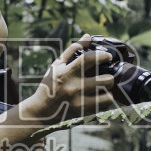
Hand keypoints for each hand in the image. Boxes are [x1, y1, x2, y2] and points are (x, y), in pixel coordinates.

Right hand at [0, 36, 115, 136]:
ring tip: (105, 87)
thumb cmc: (50, 85)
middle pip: (104, 80)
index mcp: (66, 73)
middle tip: (107, 75)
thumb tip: (87, 37)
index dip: (102, 56)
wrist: (41, 111)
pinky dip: (105, 101)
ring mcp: (79, 102)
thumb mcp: (57, 66)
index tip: (108, 56)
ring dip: (108, 90)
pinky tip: (101, 97)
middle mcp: (74, 88)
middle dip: (109, 76)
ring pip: (107, 95)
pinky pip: (103, 106)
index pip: (88, 59)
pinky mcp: (83, 113)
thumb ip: (72, 50)